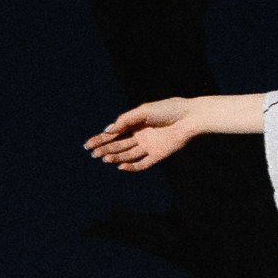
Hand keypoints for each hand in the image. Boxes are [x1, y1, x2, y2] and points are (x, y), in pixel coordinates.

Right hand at [86, 98, 210, 172]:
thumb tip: (108, 130)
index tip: (87, 145)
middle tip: (93, 154)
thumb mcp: (143, 111)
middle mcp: (140, 136)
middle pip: (119, 145)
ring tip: (104, 158)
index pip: (114, 133)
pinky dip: (132, 167)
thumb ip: (125, 120)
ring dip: (115, 157)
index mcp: (135, 123)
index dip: (100, 139)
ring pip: (128, 154)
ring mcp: (149, 146)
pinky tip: (121, 167)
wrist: (190, 118)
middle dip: (105, 149)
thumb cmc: (167, 110)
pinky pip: (142, 164)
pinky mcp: (158, 155)